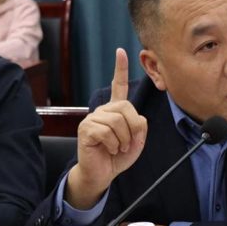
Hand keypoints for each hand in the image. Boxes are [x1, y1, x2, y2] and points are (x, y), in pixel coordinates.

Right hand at [66, 49, 147, 208]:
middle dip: (133, 129)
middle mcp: (103, 110)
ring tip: (117, 148)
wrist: (102, 174)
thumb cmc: (117, 157)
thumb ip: (140, 126)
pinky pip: (107, 132)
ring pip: (117, 121)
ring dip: (123, 140)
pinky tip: (108, 150)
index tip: (121, 51)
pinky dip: (113, 145)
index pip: (117, 86)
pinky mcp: (86, 129)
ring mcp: (92, 118)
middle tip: (127, 144)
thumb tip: (137, 118)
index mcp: (115, 110)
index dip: (120, 68)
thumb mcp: (136, 141)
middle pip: (126, 108)